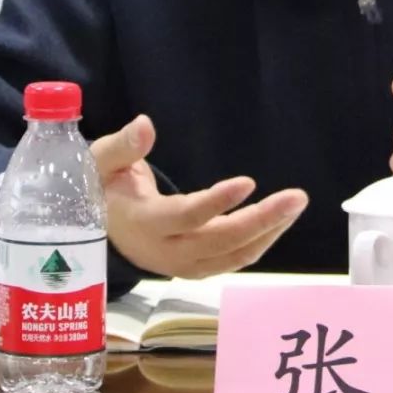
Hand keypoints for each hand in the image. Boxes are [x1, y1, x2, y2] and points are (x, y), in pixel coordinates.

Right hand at [90, 115, 307, 278]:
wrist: (96, 231)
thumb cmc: (100, 187)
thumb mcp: (101, 161)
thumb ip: (124, 146)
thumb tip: (145, 124)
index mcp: (144, 223)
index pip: (186, 217)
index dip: (217, 203)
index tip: (249, 182)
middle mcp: (167, 251)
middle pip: (220, 241)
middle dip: (261, 220)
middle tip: (296, 197)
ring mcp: (184, 265)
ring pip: (233, 255)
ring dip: (268, 232)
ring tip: (295, 205)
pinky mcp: (197, 268)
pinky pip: (234, 259)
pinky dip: (260, 242)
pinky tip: (280, 220)